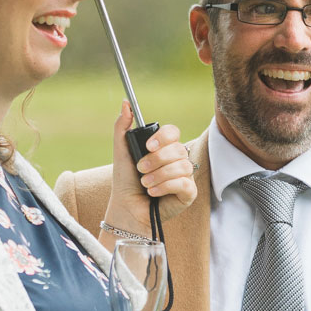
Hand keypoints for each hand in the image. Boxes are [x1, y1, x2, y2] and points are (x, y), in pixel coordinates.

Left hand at [105, 104, 196, 231]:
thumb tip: (125, 103)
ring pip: (181, 167)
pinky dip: (166, 187)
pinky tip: (154, 193)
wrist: (127, 207)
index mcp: (165, 148)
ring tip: (145, 184)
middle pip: (178, 149)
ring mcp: (185, 176)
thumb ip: (122, 127)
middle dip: (156, 160)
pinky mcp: (189, 193)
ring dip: (158, 176)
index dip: (163, 137)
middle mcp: (177, 160)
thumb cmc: (126, 181)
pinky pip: (184, 183)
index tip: (148, 147)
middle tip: (141, 170)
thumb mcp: (121, 151)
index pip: (173, 132)